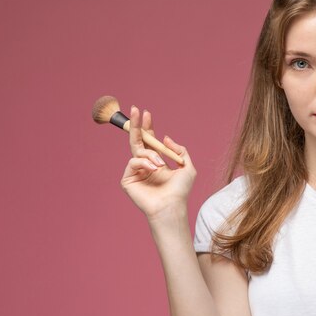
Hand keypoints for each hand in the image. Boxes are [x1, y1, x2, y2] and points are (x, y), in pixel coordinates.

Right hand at [120, 106, 196, 223]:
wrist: (172, 205)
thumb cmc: (180, 191)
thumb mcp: (187, 167)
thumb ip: (179, 150)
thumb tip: (165, 137)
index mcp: (157, 162)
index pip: (149, 141)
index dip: (147, 127)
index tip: (147, 113)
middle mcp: (145, 166)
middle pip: (137, 141)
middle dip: (136, 124)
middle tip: (135, 109)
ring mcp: (135, 172)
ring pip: (138, 151)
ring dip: (151, 154)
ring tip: (161, 164)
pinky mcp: (127, 179)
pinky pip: (133, 161)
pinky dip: (144, 162)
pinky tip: (154, 169)